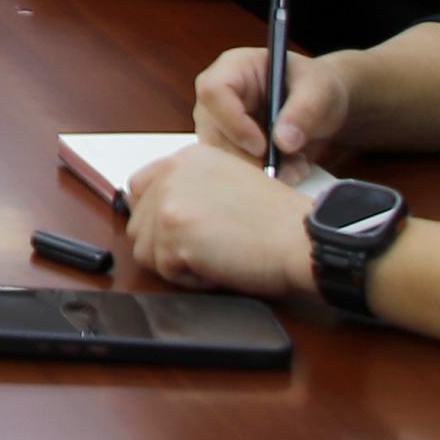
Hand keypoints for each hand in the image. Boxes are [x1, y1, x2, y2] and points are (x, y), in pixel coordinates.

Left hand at [125, 131, 322, 301]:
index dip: (155, 218)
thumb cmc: (277, 221)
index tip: (178, 233)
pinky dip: (191, 279)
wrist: (300, 237)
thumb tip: (157, 212)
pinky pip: (164, 271)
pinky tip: (219, 266)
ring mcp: (170, 200)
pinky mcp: (174, 231)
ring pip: (145, 250)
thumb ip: (190, 190)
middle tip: (209, 247)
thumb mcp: (228, 184)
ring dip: (178, 263)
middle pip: (138, 224)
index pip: (139, 189)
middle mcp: (173, 173)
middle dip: (167, 246)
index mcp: (186, 159)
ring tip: (216, 255)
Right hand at [189, 41, 352, 175]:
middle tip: (282, 169)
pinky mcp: (228, 146)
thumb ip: (304, 111)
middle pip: (211, 129)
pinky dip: (261, 177)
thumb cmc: (316, 86)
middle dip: (246, 156)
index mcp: (234, 68)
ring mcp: (220, 123)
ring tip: (295, 166)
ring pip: (219, 155)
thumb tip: (283, 142)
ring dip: (257, 170)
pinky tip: (289, 169)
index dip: (232, 121)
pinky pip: (232, 169)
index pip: (213, 91)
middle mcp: (219, 96)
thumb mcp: (319, 90)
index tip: (262, 146)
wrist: (322, 106)